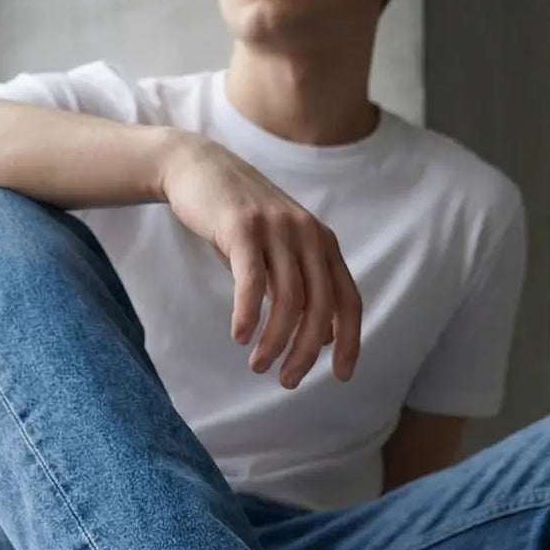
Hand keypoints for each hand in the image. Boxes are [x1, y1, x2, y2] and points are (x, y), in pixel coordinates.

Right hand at [158, 132, 361, 387]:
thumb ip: (303, 290)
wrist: (199, 169)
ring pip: (288, 301)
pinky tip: (240, 337)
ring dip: (274, 342)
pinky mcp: (243, 227)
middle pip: (320, 307)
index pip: (349, 300)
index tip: (342, 376)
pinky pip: (252, 282)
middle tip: (287, 381)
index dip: (350, 341)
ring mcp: (277, 229)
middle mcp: (308, 235)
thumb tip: (325, 338)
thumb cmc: (241, 223)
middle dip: (306, 352)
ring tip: (258, 366)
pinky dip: (249, 316)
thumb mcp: (280, 254)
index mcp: (323, 244)